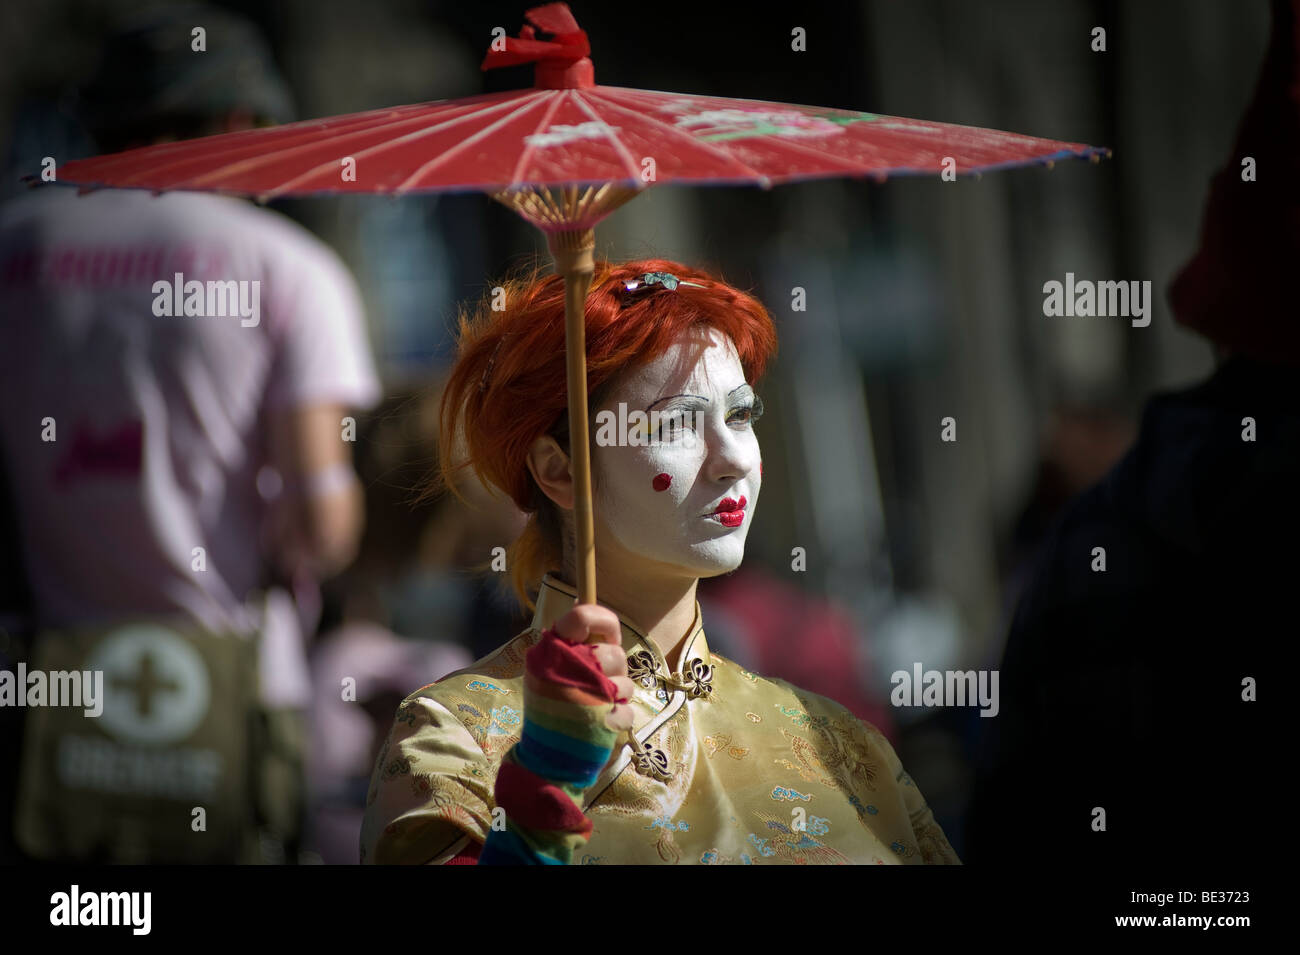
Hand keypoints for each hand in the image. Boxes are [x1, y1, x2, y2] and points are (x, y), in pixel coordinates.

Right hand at [551, 604, 636, 733]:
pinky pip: (627, 710)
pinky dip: (618, 720)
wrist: (546, 759)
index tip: (603, 633)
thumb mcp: (549, 668)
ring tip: (599, 707)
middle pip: (613, 653)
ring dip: (617, 696)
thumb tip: (584, 602)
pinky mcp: (602, 722)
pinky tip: (601, 725)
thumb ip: (571, 641)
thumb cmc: (552, 707)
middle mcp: (568, 669)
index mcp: (552, 652)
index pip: (583, 617)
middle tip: (599, 682)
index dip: (600, 619)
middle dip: (613, 670)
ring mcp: (586, 696)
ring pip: (626, 682)